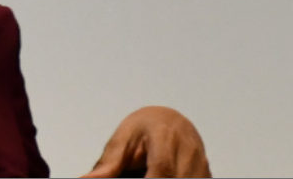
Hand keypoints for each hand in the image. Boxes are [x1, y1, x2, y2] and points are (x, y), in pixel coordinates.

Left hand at [81, 106, 208, 177]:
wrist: (168, 119)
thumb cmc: (145, 127)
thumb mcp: (122, 140)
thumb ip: (107, 164)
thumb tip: (86, 178)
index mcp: (166, 136)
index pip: (162, 168)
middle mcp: (188, 148)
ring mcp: (201, 161)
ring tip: (147, 176)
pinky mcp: (206, 172)